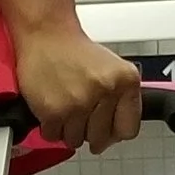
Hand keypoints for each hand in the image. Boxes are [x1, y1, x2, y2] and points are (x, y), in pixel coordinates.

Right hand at [16, 23, 142, 153]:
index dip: (114, 131)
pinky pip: (54, 136)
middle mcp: (106, 92)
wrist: (46, 34)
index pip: (128, 130)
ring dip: (68, 129)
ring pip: (76, 140)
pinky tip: (53, 108)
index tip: (107, 128)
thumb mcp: (113, 69)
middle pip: (101, 138)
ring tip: (66, 107)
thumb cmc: (74, 51)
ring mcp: (80, 103)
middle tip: (81, 114)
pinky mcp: (54, 111)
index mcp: (126, 81)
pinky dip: (51, 127)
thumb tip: (116, 135)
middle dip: (90, 131)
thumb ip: (121, 100)